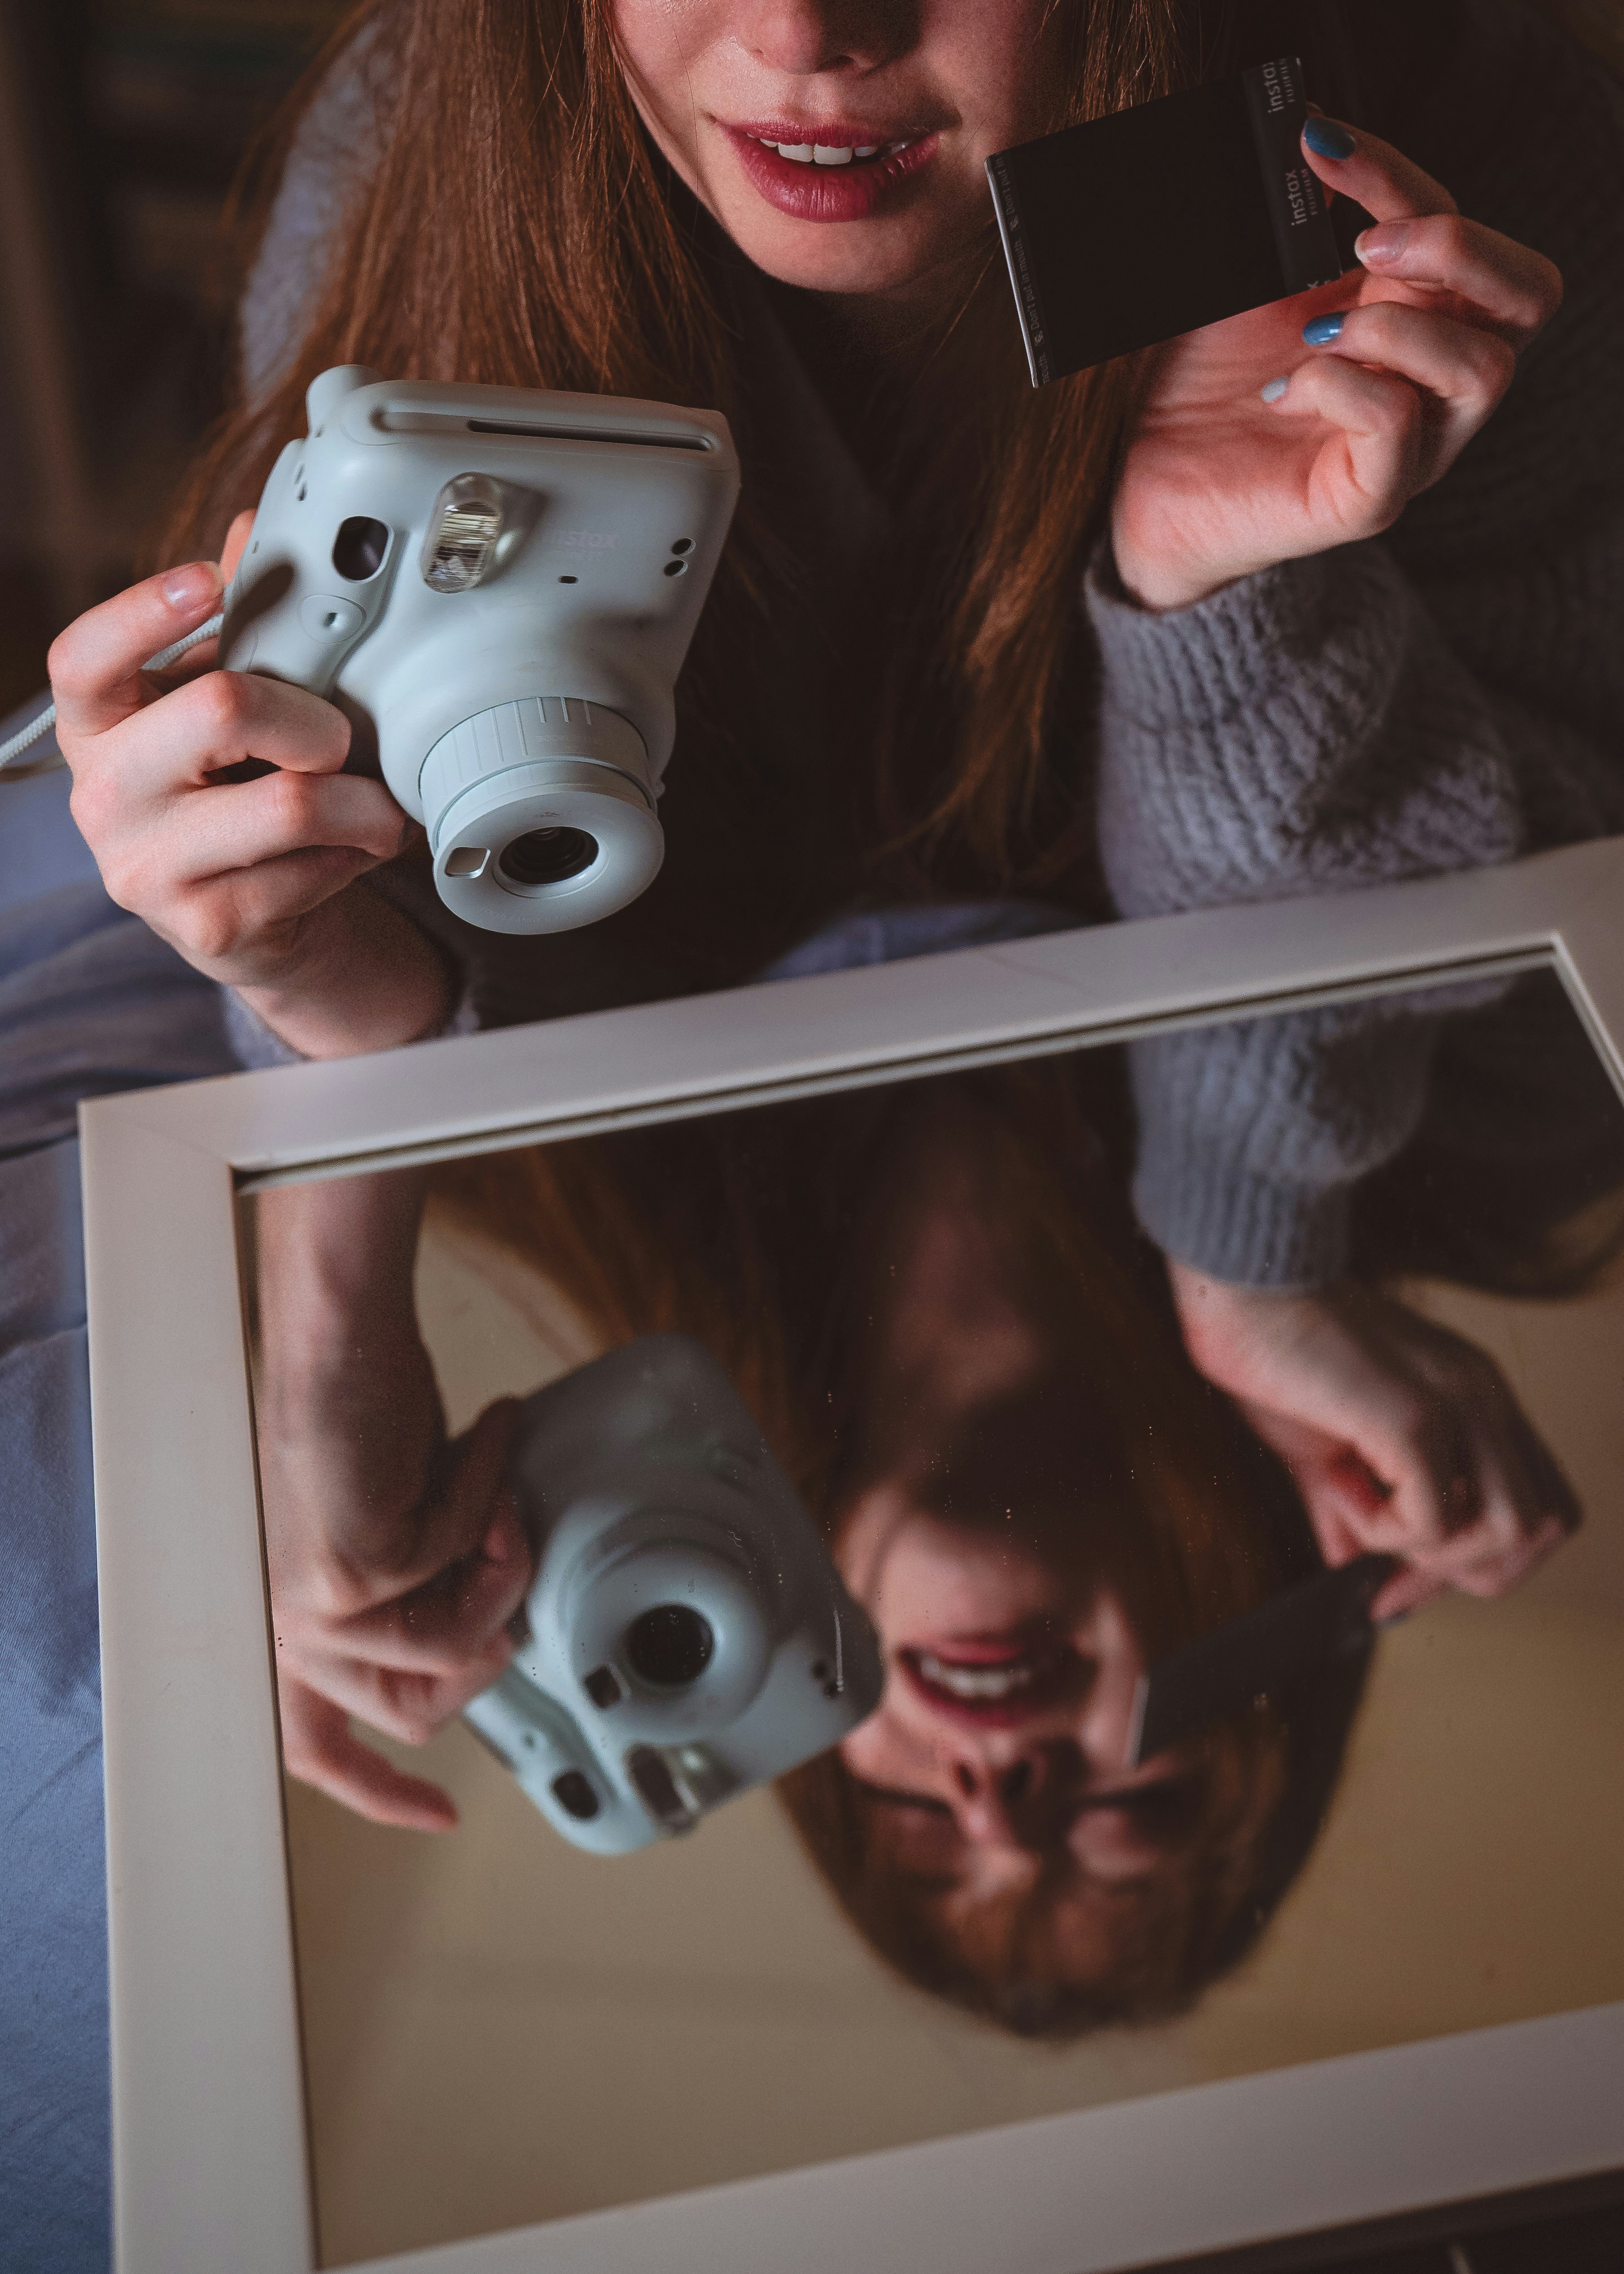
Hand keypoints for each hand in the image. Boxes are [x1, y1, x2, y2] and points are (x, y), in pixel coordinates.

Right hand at [50, 512, 450, 1057]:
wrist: (247, 921)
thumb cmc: (230, 794)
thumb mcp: (217, 707)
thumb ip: (233, 626)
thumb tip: (253, 531)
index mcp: (95, 724)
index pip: (85, 657)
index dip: (146, 610)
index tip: (209, 579)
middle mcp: (102, 795)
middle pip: (221, 709)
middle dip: (312, 716)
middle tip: (340, 737)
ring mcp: (145, 867)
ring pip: (291, 803)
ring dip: (362, 802)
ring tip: (380, 804)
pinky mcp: (206, 924)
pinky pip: (312, 869)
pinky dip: (357, 855)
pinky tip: (357, 850)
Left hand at [271, 1400, 531, 1831]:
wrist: (337, 1339)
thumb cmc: (362, 1418)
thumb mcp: (394, 1529)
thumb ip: (416, 1595)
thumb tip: (488, 1639)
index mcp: (292, 1626)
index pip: (316, 1748)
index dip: (382, 1793)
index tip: (441, 1818)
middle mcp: (290, 1631)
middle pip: (420, 1708)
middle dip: (491, 1639)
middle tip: (510, 1556)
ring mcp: (315, 1610)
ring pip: (458, 1646)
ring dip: (502, 1565)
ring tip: (503, 1492)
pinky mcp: (351, 1576)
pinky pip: (466, 1564)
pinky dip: (489, 1494)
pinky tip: (483, 1439)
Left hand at [1112, 117, 1563, 612]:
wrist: (1141, 484)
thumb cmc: (1200, 383)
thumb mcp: (1246, 284)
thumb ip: (1290, 222)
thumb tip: (1314, 133)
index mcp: (1413, 312)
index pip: (1458, 227)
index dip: (1398, 172)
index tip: (1318, 141)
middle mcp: (1432, 379)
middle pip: (1528, 295)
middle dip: (1457, 246)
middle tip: (1365, 245)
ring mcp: (1413, 445)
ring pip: (1483, 367)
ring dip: (1398, 327)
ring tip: (1314, 330)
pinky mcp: (1370, 499)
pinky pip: (1399, 427)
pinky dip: (1342, 388)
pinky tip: (1282, 390)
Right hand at [1168, 1263, 1578, 1618]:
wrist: (1240, 1290)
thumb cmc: (1274, 1355)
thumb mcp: (1322, 1447)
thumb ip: (1349, 1507)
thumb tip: (1345, 1566)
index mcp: (1476, 1397)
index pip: (1539, 1504)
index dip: (1482, 1559)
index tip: (1395, 1585)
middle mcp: (1485, 1396)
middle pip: (1545, 1525)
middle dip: (1467, 1570)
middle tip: (1387, 1573)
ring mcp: (1459, 1402)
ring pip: (1511, 1529)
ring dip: (1434, 1553)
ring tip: (1364, 1518)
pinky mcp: (1416, 1416)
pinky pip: (1435, 1520)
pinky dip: (1385, 1531)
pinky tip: (1340, 1491)